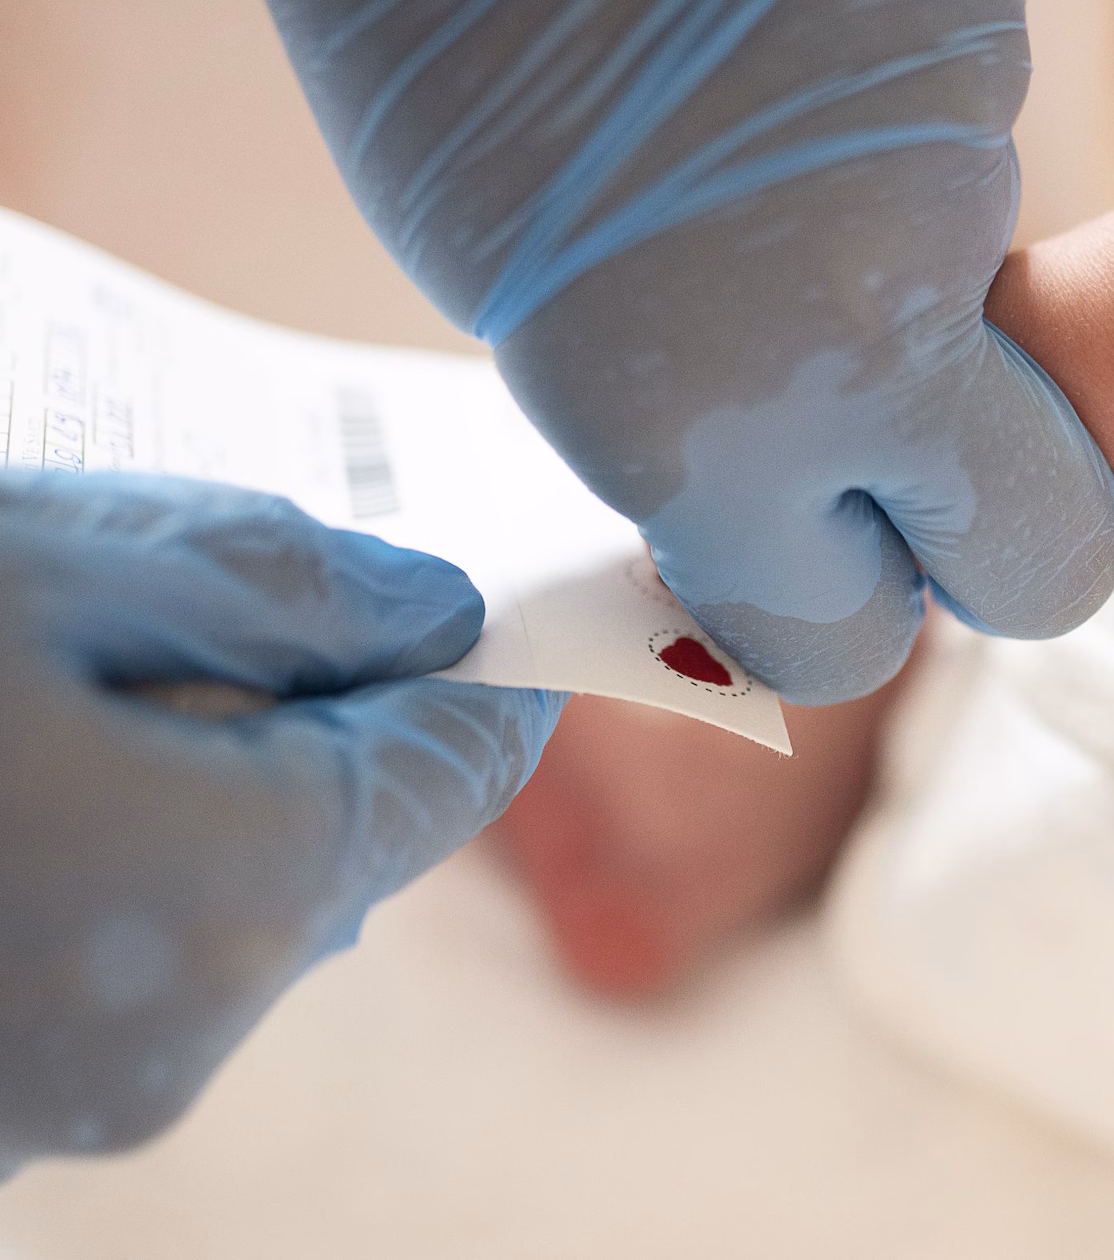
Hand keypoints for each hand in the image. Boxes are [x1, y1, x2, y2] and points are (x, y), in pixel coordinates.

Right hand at [0, 473, 561, 1171]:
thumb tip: (436, 617)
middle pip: (338, 835)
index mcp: (237, 892)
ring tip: (90, 677)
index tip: (509, 592)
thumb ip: (281, 591)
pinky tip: (32, 766)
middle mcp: (175, 1034)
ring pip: (221, 900)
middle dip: (308, 710)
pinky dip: (107, 864)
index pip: (454, 767)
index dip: (485, 666)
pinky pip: (114, 962)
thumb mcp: (50, 575)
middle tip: (224, 597)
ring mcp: (67, 1097)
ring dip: (195, 785)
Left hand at [224, 0, 1113, 703]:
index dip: (820, 603)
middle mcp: (866, 342)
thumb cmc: (442, 38)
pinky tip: (806, 88)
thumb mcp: (534, 320)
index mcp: (701, 437)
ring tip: (778, 187)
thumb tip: (789, 513)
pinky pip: (981, 180)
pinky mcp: (998, 61)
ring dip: (916, 305)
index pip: (846, 639)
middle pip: (1045, 560)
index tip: (797, 555)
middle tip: (903, 473)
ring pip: (1003, 344)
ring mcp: (958, 194)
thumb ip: (691, 456)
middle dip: (987, 546)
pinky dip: (910, 166)